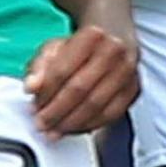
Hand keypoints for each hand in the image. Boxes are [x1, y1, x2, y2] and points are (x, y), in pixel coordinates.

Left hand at [22, 24, 138, 136]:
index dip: (46, 93)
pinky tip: (75, 129)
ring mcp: (128, 71)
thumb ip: (38, 67)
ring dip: (72, 123)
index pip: (63, 70)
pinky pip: (112, 114)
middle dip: (57, 112)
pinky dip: (91, 125)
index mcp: (92, 35)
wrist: (114, 35)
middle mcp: (114, 51)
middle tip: (42, 124)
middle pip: (81, 89)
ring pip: (97, 105)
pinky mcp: (134, 89)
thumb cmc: (81, 45)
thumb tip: (31, 87)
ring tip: (55, 131)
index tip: (34, 107)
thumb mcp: (54, 48)